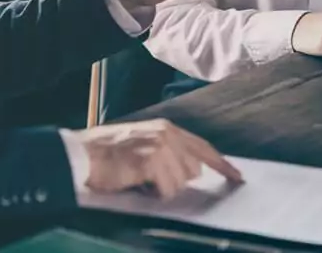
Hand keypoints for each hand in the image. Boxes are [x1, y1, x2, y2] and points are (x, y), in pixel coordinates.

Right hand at [77, 119, 243, 199]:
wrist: (84, 154)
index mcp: (167, 129)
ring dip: (161, 188)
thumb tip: (192, 171)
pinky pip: (165, 190)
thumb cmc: (109, 153)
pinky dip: (152, 193)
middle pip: (193, 171)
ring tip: (140, 178)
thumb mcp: (144, 143)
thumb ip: (169, 151)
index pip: (203, 148)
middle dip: (176, 180)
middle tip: (150, 178)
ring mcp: (160, 147)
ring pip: (179, 183)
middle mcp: (167, 134)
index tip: (237, 177)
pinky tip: (137, 182)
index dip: (222, 164)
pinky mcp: (151, 161)